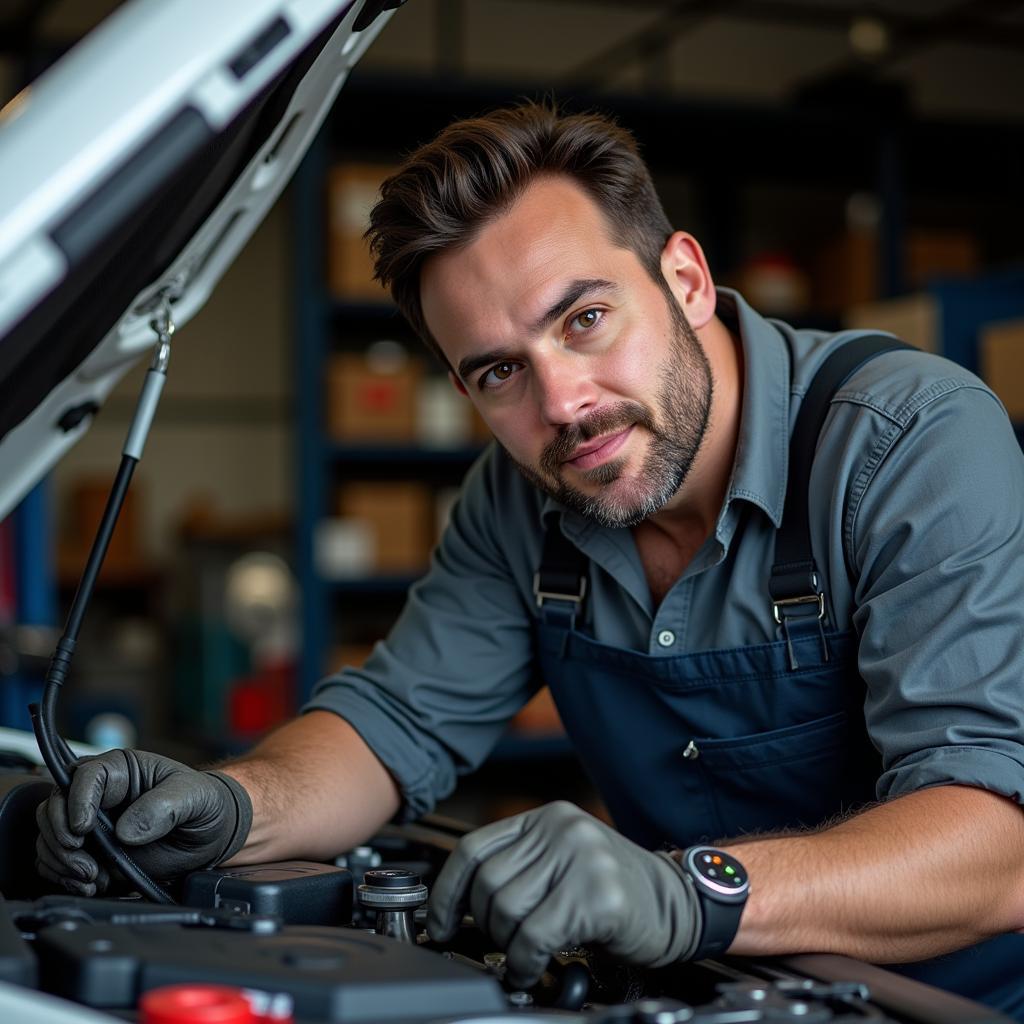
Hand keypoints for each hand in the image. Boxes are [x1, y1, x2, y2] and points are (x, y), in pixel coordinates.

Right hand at [35, 749, 251, 895]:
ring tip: (93, 876)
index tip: (84, 827)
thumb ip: (165, 806)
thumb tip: (128, 829)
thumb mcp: (194, 796)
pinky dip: (65, 878)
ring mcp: (94, 827)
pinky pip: (59, 864)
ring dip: (62, 861)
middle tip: (83, 857)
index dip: (76, 800)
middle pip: (54, 806)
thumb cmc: (205, 802)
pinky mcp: (93, 854)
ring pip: (51, 838)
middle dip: (61, 836)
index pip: (82, 775)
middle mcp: (101, 796)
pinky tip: (92, 884)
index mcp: (122, 770)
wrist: (213, 833)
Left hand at [427, 801, 701, 987]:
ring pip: (506, 909)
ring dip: (506, 946)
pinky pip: (535, 935)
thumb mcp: (563, 861)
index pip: (474, 848)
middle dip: (484, 925)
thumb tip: (461, 906)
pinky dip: (524, 961)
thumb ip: (521, 868)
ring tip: (522, 957)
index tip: (438, 923)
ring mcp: (580, 858)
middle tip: (502, 944)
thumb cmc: (616, 890)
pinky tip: (533, 967)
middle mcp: (561, 830)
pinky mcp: (597, 895)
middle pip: (487, 882)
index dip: (446, 891)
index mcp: (546, 819)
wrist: (678, 901)